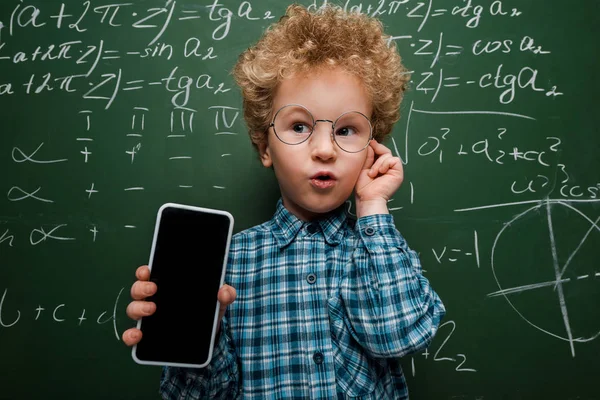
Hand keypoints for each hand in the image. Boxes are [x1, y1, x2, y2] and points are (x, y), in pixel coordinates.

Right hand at [121, 265, 236, 345]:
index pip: (149, 274)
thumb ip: (225, 295)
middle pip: (138, 289)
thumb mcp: (218, 302)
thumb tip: (225, 290)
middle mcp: (154, 299)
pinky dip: (130, 335)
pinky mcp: (148, 336)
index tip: (147, 271)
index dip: (144, 271)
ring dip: (138, 307)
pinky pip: (132, 334)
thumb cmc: (207, 312)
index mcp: (167, 286)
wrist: (207, 338)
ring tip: (152, 310)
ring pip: (133, 309)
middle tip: (153, 289)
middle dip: (141, 287)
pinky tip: (137, 335)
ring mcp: (148, 318)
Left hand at [354, 140, 403, 216]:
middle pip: (385, 151)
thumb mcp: (363, 168)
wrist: (368, 198)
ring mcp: (394, 170)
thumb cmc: (364, 188)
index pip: (380, 152)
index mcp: (379, 167)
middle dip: (377, 150)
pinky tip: (380, 172)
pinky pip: (394, 160)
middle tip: (370, 151)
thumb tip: (371, 144)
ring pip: (388, 155)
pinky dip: (385, 164)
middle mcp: (387, 168)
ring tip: (372, 173)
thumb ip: (368, 157)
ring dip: (378, 163)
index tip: (369, 143)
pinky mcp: (398, 173)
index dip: (376, 147)